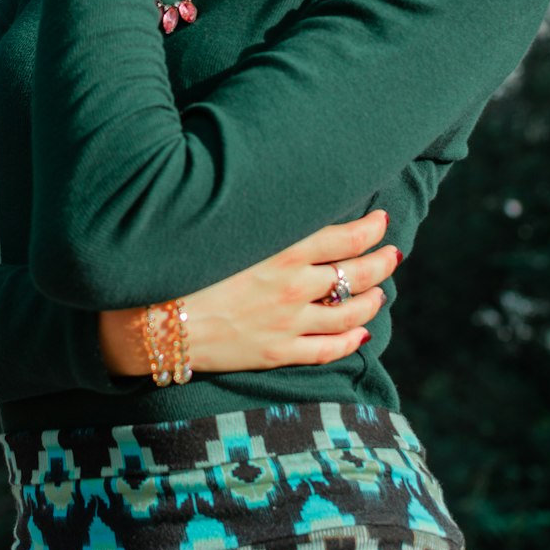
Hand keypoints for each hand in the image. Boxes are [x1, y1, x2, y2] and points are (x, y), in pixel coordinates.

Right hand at [98, 209, 398, 376]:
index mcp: (282, 249)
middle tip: (394, 252)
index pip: (345, 236)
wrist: (154, 317)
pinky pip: (327, 349)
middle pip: (356, 274)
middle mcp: (293, 285)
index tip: (382, 220)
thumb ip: (266, 216)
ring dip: (373, 299)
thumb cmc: (184, 261)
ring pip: (350, 313)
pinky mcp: (277, 351)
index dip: (370, 229)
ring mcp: (288, 322)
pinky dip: (351, 341)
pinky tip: (363, 335)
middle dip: (382, 262)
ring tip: (382, 291)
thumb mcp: (229, 227)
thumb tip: (291, 199)